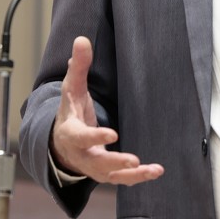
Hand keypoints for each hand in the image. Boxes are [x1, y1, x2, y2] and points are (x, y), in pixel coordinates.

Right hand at [50, 36, 164, 184]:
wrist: (62, 144)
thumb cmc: (71, 112)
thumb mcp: (72, 89)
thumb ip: (78, 66)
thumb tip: (81, 39)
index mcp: (72, 134)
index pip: (82, 137)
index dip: (95, 137)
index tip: (112, 134)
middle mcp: (82, 155)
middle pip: (98, 161)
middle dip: (115, 161)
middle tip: (133, 160)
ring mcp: (94, 167)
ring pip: (113, 175)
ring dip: (132, 174)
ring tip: (153, 170)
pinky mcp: (106, 173)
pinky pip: (122, 179)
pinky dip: (138, 177)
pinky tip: (157, 171)